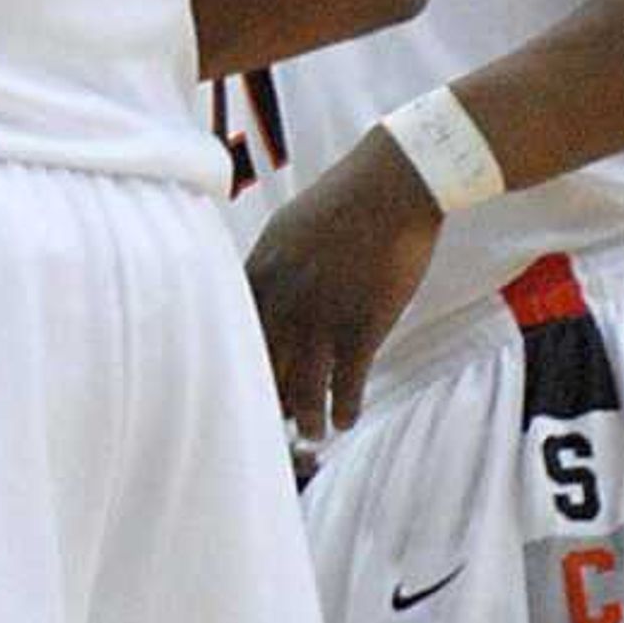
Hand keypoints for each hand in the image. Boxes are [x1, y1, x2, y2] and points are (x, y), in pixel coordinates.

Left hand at [243, 126, 443, 447]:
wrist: (392, 185)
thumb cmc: (342, 200)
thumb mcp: (287, 228)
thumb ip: (269, 266)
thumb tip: (258, 288)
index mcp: (260, 274)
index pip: (232, 332)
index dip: (233, 364)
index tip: (233, 385)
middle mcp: (283, 302)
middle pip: (262, 367)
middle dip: (265, 401)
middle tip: (267, 425)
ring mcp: (322, 318)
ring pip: (303, 388)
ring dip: (306, 420)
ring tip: (309, 437)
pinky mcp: (363, 327)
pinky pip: (348, 384)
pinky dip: (346, 408)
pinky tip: (347, 421)